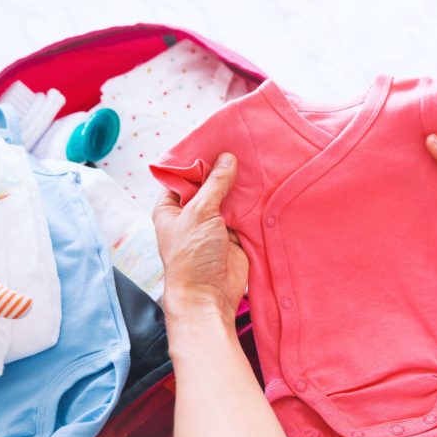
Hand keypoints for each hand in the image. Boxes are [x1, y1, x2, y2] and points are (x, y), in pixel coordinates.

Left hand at [153, 152, 248, 322]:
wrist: (209, 296)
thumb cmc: (192, 256)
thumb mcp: (200, 212)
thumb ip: (215, 184)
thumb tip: (227, 158)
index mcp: (171, 208)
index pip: (183, 176)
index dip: (199, 160)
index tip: (218, 141)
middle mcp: (192, 214)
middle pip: (209, 185)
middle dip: (224, 171)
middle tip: (243, 146)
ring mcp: (214, 225)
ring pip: (229, 198)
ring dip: (241, 186)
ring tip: (258, 160)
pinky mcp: (235, 235)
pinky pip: (245, 213)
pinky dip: (253, 202)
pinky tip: (266, 183)